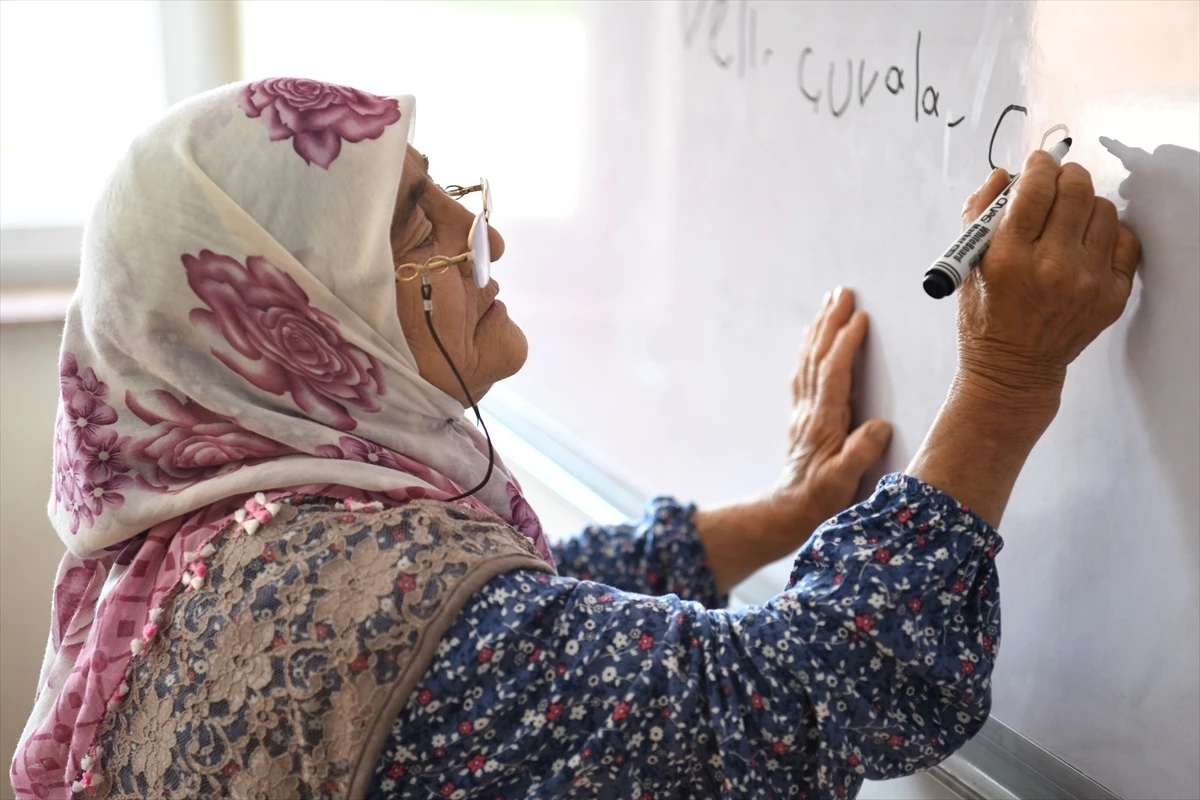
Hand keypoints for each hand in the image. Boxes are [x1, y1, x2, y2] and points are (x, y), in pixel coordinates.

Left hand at [695, 288, 891, 591]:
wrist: (789, 511)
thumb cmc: (820, 499)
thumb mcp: (843, 482)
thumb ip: (860, 453)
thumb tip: (879, 426)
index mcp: (824, 422)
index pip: (834, 374)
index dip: (845, 345)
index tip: (859, 318)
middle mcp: (810, 411)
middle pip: (818, 357)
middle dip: (831, 322)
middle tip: (843, 292)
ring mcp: (804, 411)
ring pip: (809, 360)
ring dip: (820, 329)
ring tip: (830, 303)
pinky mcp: (803, 415)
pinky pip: (804, 372)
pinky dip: (810, 349)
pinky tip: (813, 338)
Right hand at [955, 153, 1140, 418]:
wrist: (1013, 369)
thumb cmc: (985, 317)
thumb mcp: (966, 266)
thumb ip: (978, 213)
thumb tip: (1003, 176)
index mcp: (1009, 258)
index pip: (1036, 189)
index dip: (1038, 166)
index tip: (1037, 164)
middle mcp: (1052, 267)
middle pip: (1076, 190)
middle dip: (1065, 176)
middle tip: (1056, 181)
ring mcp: (1087, 282)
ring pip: (1103, 210)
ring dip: (1085, 203)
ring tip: (1068, 216)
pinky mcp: (1111, 295)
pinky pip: (1125, 240)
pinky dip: (1107, 232)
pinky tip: (1086, 241)